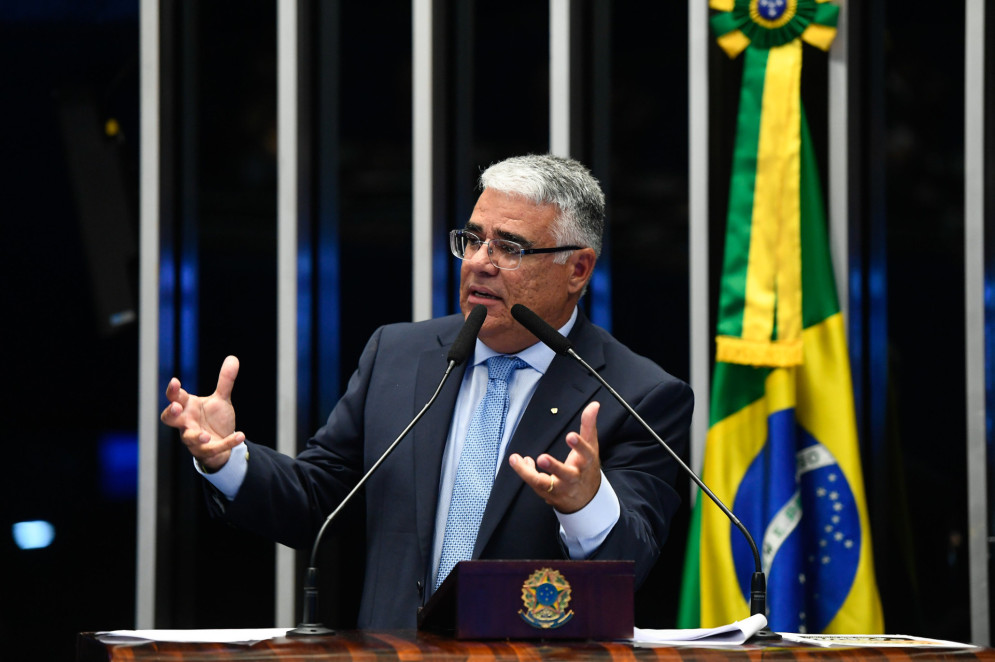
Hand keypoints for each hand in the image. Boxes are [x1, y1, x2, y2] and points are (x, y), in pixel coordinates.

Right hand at [160, 355, 244, 471]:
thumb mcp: (221, 399)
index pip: (175, 397)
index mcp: (188, 407)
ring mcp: (193, 438)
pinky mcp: (206, 450)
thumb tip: (233, 358)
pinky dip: (227, 442)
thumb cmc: (214, 419)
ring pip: (188, 438)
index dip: (173, 391)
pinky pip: (213, 448)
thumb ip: (225, 381)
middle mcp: (186, 422)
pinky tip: (241, 435)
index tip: (175, 381)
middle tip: (175, 407)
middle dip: (170, 413)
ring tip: (205, 434)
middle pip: (169, 418)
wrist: (223, 442)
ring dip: (196, 436)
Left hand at [509, 401, 601, 513]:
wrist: (585, 499)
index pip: (585, 454)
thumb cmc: (586, 467)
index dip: (579, 446)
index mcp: (586, 463)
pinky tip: (518, 460)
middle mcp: (574, 477)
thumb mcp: (590, 446)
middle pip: (565, 474)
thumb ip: (589, 425)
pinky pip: (534, 484)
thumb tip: (594, 404)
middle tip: (542, 458)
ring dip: (530, 473)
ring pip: (544, 483)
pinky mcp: (548, 494)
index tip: (570, 436)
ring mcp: (560, 488)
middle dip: (554, 467)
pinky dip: (524, 472)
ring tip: (519, 460)